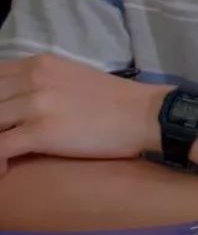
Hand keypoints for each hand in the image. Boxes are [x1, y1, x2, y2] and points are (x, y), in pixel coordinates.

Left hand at [0, 55, 163, 172]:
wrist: (146, 115)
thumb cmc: (115, 100)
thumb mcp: (71, 76)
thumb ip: (40, 81)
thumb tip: (16, 99)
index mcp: (39, 64)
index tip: (3, 118)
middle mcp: (33, 78)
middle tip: (4, 136)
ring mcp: (36, 104)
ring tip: (3, 155)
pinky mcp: (41, 132)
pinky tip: (3, 170)